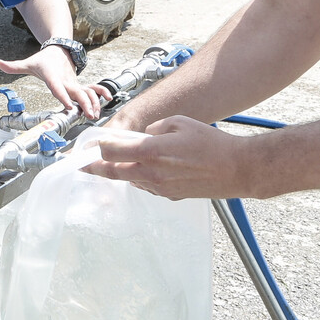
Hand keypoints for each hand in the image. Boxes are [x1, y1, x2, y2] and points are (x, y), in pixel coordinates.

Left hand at [0, 46, 108, 119]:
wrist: (59, 49)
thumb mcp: (28, 63)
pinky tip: (108, 100)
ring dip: (93, 102)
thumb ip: (13, 66)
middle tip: (88, 114)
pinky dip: (101, 93)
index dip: (62, 95)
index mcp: (52, 76)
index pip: (56, 87)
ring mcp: (74, 82)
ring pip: (87, 91)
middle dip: (83, 103)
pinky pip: (93, 88)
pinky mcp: (80, 84)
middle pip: (76, 91)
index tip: (68, 105)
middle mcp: (65, 80)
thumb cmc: (43, 60)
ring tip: (95, 114)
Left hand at [78, 116, 250, 199]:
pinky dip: (139, 177)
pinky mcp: (169, 196)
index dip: (97, 147)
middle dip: (95, 167)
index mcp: (151, 152)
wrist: (236, 170)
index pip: (111, 151)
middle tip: (82, 164)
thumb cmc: (211, 143)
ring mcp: (160, 188)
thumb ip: (154, 128)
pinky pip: (146, 186)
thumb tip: (143, 136)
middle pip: (112, 172)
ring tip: (114, 162)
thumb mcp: (179, 123)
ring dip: (120, 171)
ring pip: (129, 180)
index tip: (90, 145)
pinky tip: (145, 168)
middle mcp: (151, 173)